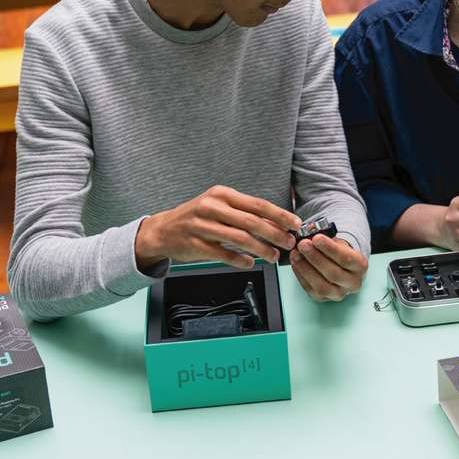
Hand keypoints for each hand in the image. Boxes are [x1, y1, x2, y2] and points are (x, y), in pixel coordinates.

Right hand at [135, 185, 299, 269]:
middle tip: (288, 243)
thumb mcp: (219, 206)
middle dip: (275, 234)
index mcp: (222, 194)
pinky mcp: (195, 244)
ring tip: (273, 257)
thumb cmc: (197, 217)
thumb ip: (244, 213)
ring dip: (261, 250)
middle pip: (252, 222)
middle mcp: (212, 207)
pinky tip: (250, 263)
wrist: (163, 230)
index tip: (295, 224)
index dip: (279, 215)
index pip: (257, 204)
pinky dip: (240, 260)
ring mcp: (202, 226)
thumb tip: (277, 223)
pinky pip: (223, 254)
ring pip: (240, 239)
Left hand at [290, 235, 366, 300]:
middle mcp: (352, 283)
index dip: (329, 248)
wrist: (340, 267)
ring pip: (321, 285)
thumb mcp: (338, 243)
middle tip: (303, 245)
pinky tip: (296, 263)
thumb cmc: (338, 253)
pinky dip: (300, 275)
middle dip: (315, 257)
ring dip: (305, 268)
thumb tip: (310, 236)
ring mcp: (338, 293)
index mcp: (360, 266)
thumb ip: (327, 240)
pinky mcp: (323, 299)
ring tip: (296, 253)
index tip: (316, 238)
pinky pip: (310, 289)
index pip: (346, 258)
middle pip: (333, 273)